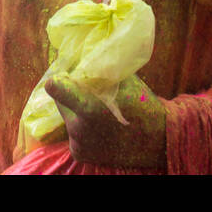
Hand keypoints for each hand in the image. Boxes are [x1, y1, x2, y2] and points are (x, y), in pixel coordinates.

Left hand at [46, 72, 166, 168]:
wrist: (157, 141)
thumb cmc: (142, 106)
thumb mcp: (124, 81)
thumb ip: (99, 71)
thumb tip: (80, 58)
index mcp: (89, 107)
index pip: (54, 88)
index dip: (59, 79)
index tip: (67, 76)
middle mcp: (79, 128)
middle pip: (59, 100)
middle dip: (70, 93)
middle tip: (90, 92)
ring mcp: (78, 143)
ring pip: (67, 117)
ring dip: (77, 111)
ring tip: (100, 112)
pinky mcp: (79, 153)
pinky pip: (73, 133)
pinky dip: (82, 127)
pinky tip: (101, 128)